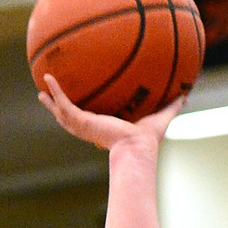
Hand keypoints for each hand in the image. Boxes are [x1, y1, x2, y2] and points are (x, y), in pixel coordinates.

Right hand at [38, 74, 184, 153]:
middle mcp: (92, 129)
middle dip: (60, 109)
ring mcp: (84, 127)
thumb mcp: (161, 116)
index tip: (82, 106)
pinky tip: (47, 79)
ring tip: (39, 91)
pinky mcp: (81, 122)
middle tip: (51, 98)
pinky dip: (55, 92)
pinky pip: (64, 105)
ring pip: (61, 113)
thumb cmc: (148, 141)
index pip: (92, 121)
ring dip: (50, 102)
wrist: (137, 149)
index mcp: (105, 129)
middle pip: (71, 118)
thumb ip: (173, 105)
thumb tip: (188, 94)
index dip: (85, 114)